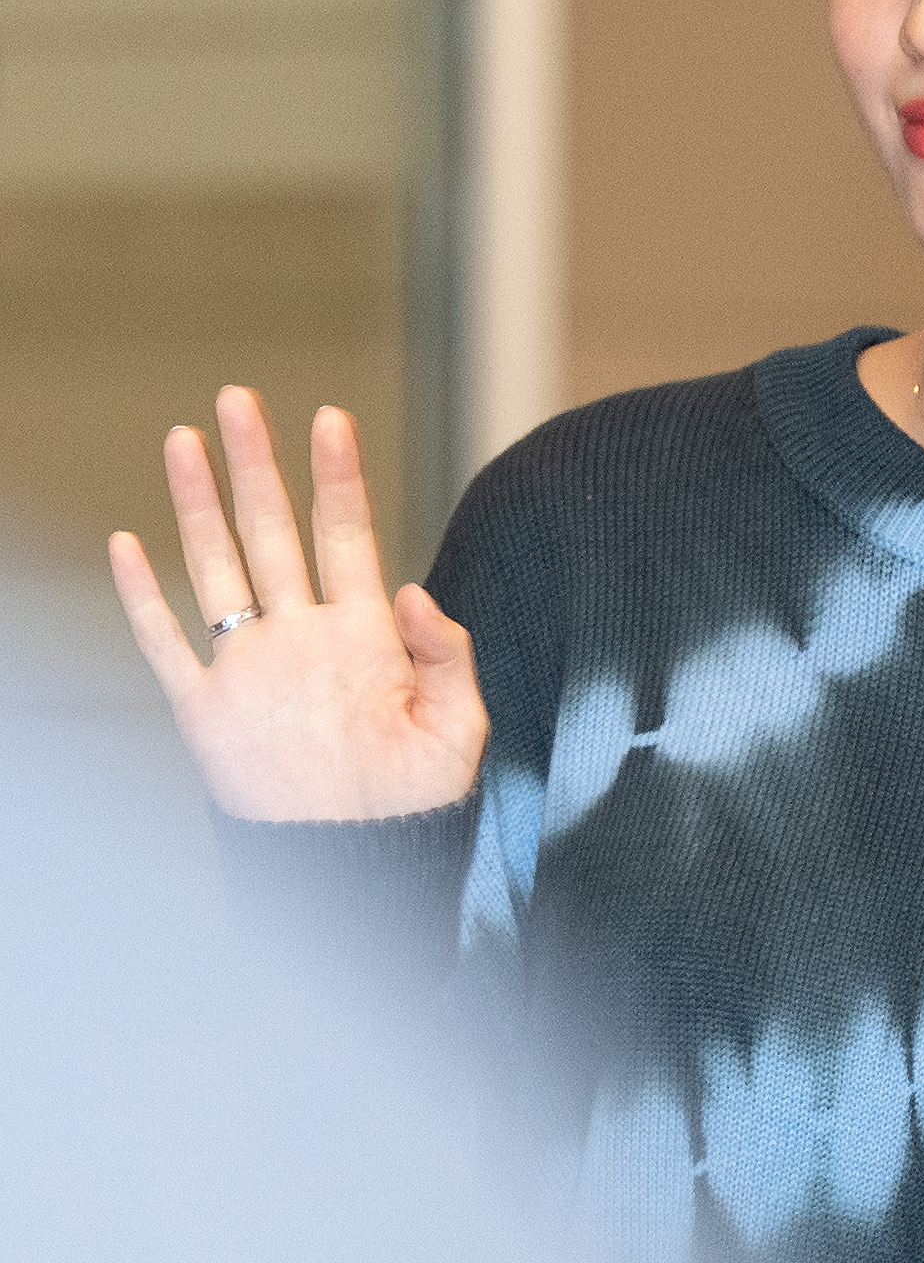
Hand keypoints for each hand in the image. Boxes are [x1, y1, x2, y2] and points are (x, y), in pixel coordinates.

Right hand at [110, 388, 488, 822]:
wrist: (361, 864)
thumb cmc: (417, 804)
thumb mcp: (457, 730)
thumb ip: (445, 656)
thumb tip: (411, 588)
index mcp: (364, 634)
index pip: (346, 535)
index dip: (339, 477)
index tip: (332, 416)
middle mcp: (301, 636)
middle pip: (272, 531)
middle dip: (257, 463)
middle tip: (239, 398)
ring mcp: (252, 667)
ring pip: (216, 566)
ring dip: (199, 504)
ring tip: (185, 439)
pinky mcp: (209, 712)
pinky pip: (167, 644)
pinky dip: (142, 597)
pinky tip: (127, 545)